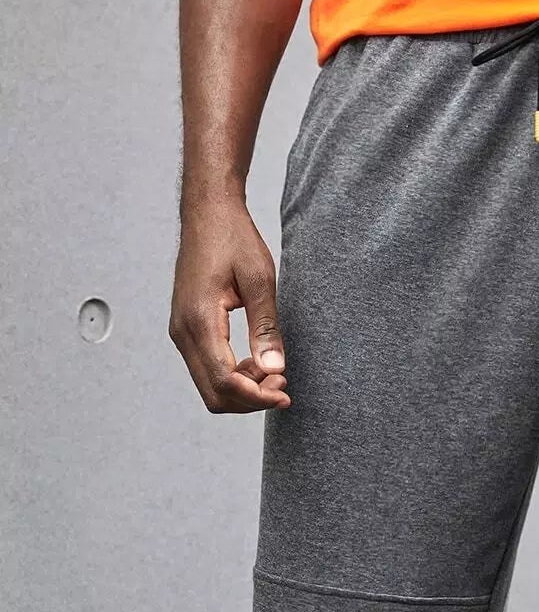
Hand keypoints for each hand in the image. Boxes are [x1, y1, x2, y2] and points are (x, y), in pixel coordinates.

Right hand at [169, 194, 289, 413]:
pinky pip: (207, 369)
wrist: (207, 212)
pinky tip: (256, 362)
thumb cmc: (232, 238)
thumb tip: (275, 369)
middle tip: (282, 384)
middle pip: (214, 394)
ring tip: (273, 372)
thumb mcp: (260, 280)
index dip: (257, 397)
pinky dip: (233, 377)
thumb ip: (266, 327)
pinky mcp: (186, 329)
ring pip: (209, 386)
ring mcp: (181, 331)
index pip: (225, 381)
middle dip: (251, 399)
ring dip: (243, 390)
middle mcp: (183, 331)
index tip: (285, 394)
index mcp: (200, 320)